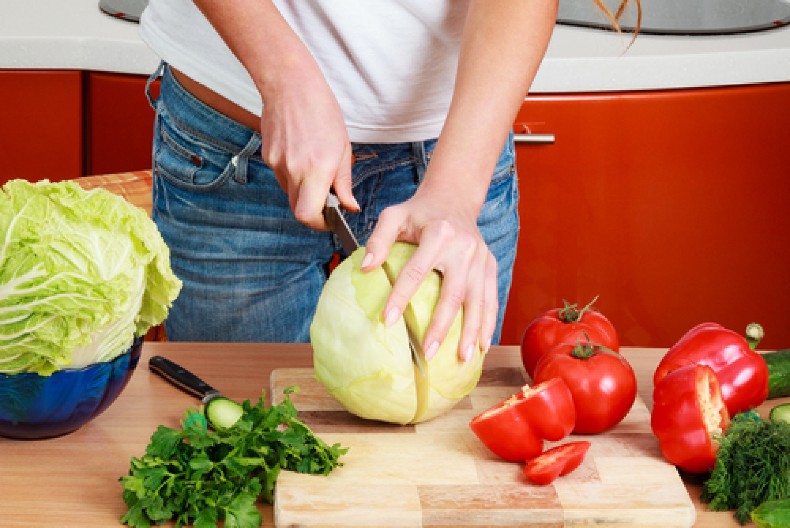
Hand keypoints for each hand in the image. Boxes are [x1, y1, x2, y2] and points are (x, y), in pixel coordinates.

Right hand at [259, 67, 357, 226]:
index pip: (308, 215)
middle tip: (326, 203)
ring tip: (315, 170)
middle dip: (313, 213)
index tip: (330, 219)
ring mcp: (277, 164)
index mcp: (317, 168)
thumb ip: (344, 182)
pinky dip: (293, 176)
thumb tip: (349, 206)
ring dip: (303, 193)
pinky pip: (282, 178)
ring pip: (290, 195)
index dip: (319, 224)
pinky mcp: (268, 157)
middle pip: (297, 211)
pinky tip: (301, 155)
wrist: (290, 85)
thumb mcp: (343, 148)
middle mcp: (294, 170)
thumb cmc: (321, 111)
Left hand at [362, 188, 497, 362]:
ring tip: (462, 358)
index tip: (387, 321)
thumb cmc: (419, 211)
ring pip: (478, 300)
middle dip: (441, 326)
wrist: (454, 198)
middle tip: (428, 353)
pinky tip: (481, 345)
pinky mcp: (490, 266)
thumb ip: (379, 239)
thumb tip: (365, 267)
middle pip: (453, 293)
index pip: (417, 271)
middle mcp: (464, 247)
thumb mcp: (394, 215)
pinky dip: (488, 322)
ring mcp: (481, 258)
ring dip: (471, 331)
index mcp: (439, 233)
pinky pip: (491, 298)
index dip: (401, 297)